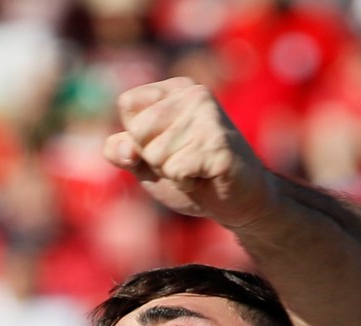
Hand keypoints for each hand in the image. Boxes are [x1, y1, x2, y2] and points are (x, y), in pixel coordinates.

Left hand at [104, 77, 271, 226]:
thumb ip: (124, 150)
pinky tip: (206, 178)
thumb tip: (121, 148)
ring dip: (173, 174)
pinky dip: (187, 185)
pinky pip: (176, 171)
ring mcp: (208, 117)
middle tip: (186, 161)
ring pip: (156, 155)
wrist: (240, 202)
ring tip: (198, 170)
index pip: (128, 106)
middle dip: (155, 159)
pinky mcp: (218, 144)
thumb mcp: (148, 163)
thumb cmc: (193, 177)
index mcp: (176, 89)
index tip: (168, 147)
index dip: (139, 138)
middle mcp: (194, 94)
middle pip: (139, 132)